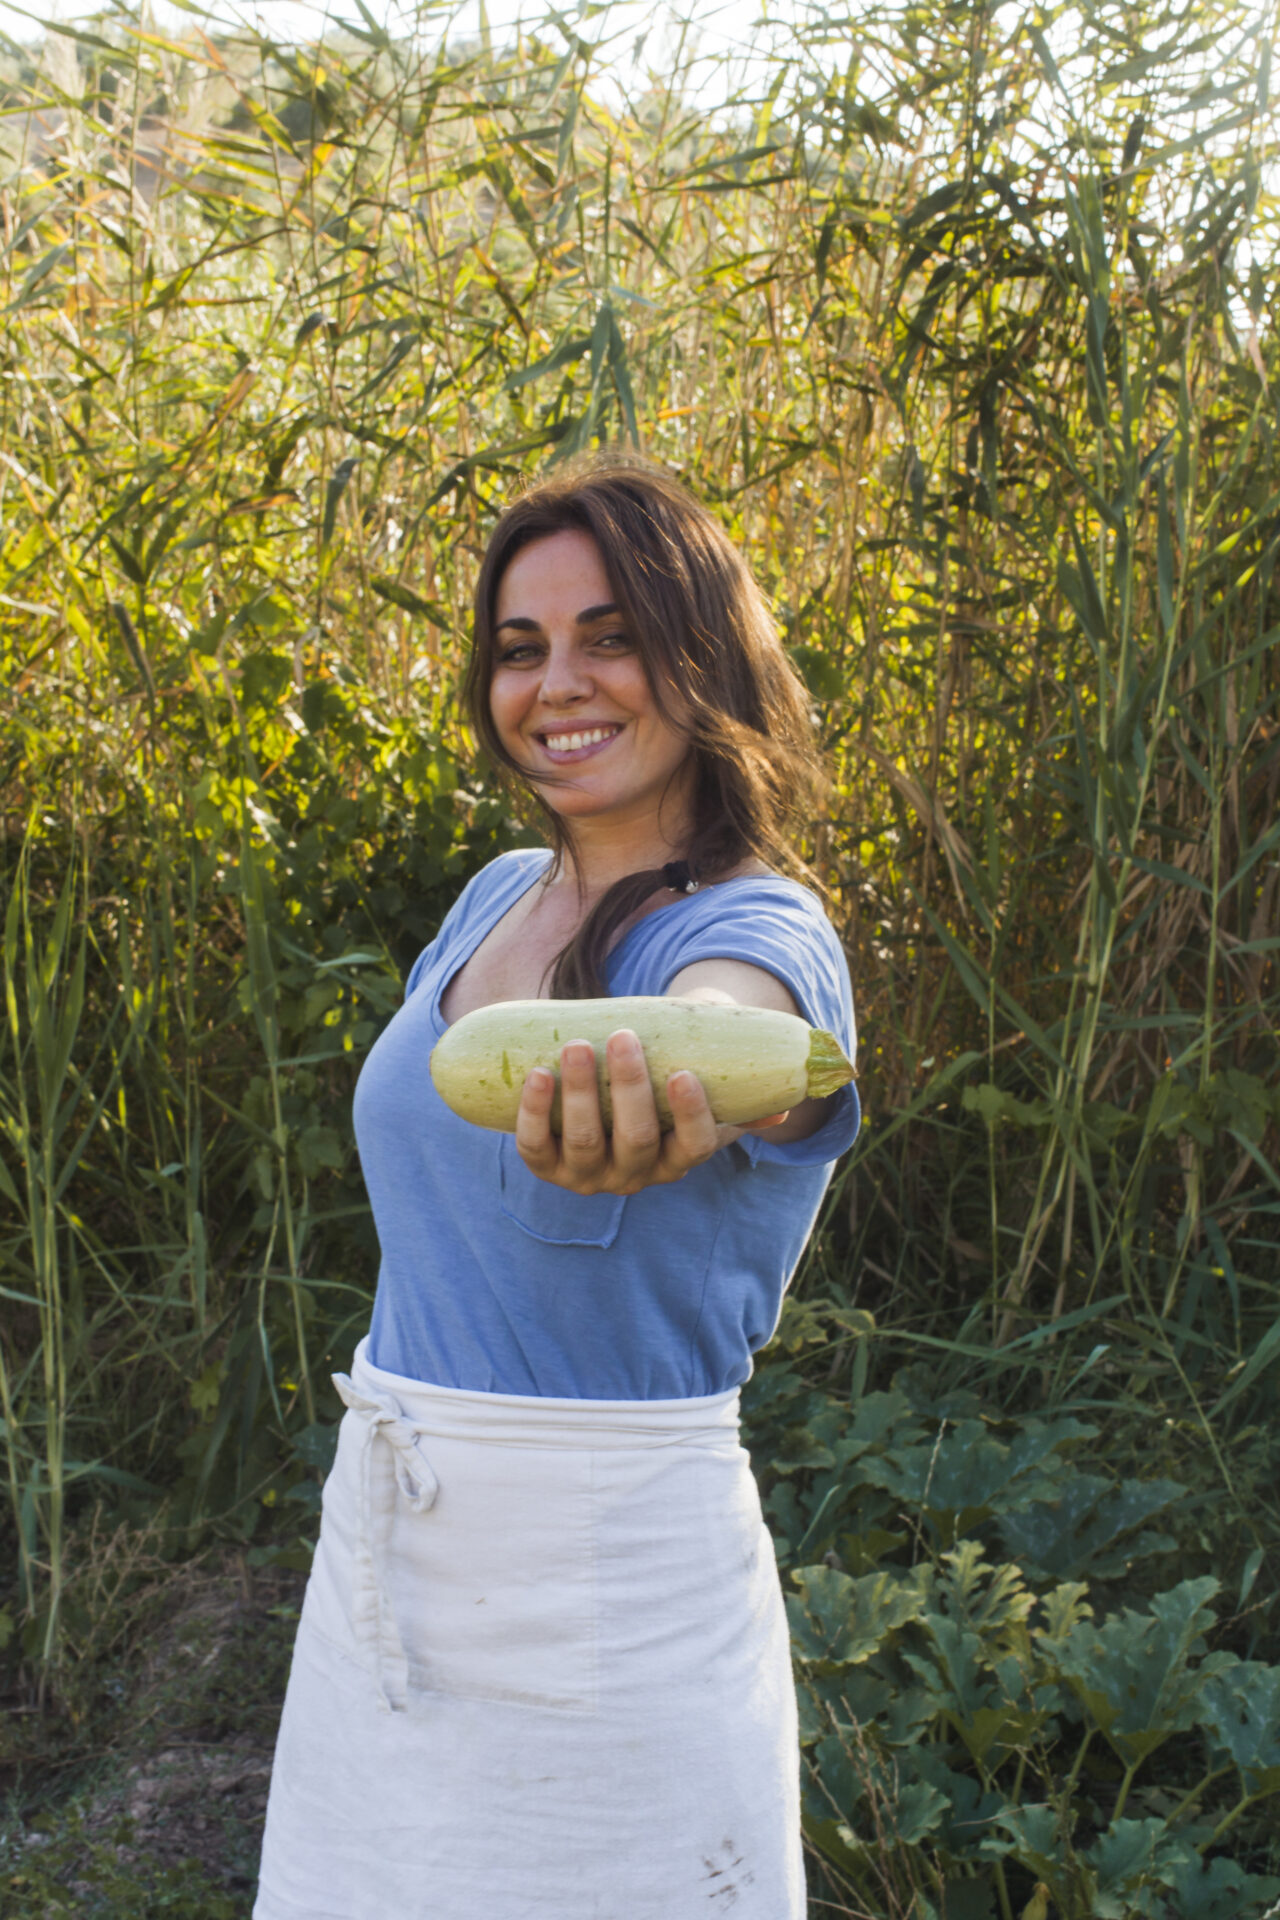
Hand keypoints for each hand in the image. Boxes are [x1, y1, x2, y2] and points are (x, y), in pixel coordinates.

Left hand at [514, 1029, 788, 1195]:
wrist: (604, 1100)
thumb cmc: (667, 1082)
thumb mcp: (706, 1092)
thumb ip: (741, 1093)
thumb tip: (784, 1108)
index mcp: (680, 1158)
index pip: (694, 1146)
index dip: (690, 1115)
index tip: (683, 1074)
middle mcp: (636, 1175)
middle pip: (636, 1139)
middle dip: (629, 1088)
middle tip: (625, 1037)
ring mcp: (588, 1175)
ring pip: (584, 1142)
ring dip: (579, 1094)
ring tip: (576, 1046)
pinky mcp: (547, 1165)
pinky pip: (535, 1147)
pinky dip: (534, 1113)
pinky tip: (536, 1074)